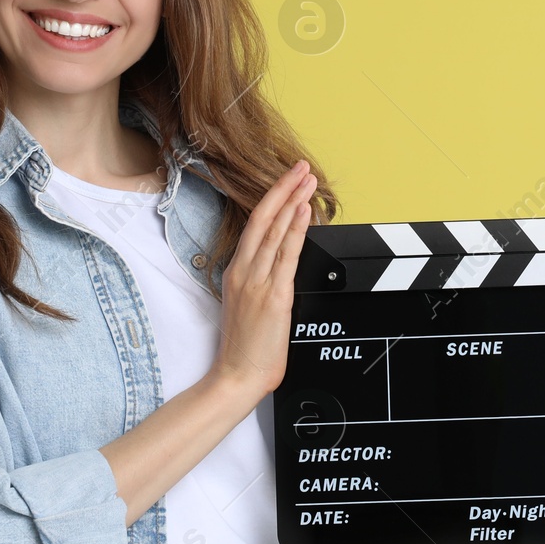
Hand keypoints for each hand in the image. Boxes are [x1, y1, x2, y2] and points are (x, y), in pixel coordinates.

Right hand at [210, 160, 316, 397]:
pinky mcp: (273, 296)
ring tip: (307, 181)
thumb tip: (281, 265)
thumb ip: (261, 281)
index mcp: (237, 272)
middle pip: (264, 218)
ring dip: (294, 202)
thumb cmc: (245, 348)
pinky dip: (296, 230)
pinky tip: (304, 211)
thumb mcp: (248, 305)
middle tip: (301, 168)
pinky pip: (287, 255)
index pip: (255, 225)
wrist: (237, 376)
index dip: (273, 199)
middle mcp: (244, 271)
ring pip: (275, 231)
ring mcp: (257, 282)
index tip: (288, 181)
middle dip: (284, 189)